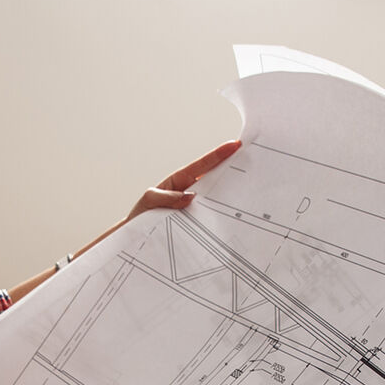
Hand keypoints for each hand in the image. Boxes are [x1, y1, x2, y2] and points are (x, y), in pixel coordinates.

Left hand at [63, 141, 241, 265]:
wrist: (133, 239)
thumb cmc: (139, 216)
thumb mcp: (150, 201)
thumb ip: (167, 197)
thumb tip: (190, 197)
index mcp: (179, 182)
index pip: (201, 166)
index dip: (218, 155)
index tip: (235, 145)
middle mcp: (189, 194)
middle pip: (214, 179)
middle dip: (232, 171)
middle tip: (252, 163)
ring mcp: (194, 209)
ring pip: (215, 200)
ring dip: (230, 197)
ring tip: (248, 192)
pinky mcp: (196, 225)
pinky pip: (210, 218)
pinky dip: (220, 218)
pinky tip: (232, 219)